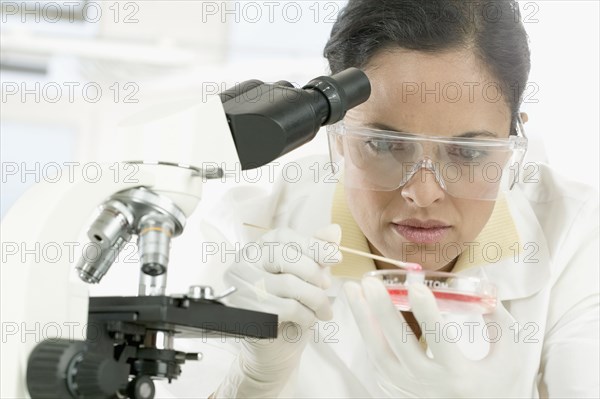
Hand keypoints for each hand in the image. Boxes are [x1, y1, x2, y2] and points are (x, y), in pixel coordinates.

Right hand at [212, 225, 341, 397]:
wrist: (275, 349)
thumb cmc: (290, 307)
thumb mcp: (307, 276)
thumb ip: (317, 252)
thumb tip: (334, 230)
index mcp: (257, 249)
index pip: (283, 237)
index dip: (312, 245)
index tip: (336, 257)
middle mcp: (243, 264)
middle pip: (285, 257)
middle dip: (314, 274)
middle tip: (327, 288)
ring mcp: (240, 288)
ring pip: (289, 285)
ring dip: (315, 300)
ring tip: (324, 310)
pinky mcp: (245, 313)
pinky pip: (286, 308)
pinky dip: (305, 315)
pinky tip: (308, 320)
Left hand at [345, 277, 536, 397]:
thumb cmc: (500, 387)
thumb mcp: (510, 357)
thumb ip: (498, 320)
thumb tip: (480, 282)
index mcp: (461, 376)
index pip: (442, 341)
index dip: (428, 313)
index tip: (417, 285)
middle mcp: (432, 386)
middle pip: (400, 346)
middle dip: (382, 310)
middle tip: (370, 282)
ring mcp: (411, 391)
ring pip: (379, 355)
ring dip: (363, 320)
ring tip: (352, 290)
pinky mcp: (399, 392)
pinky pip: (377, 363)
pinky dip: (367, 336)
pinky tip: (361, 311)